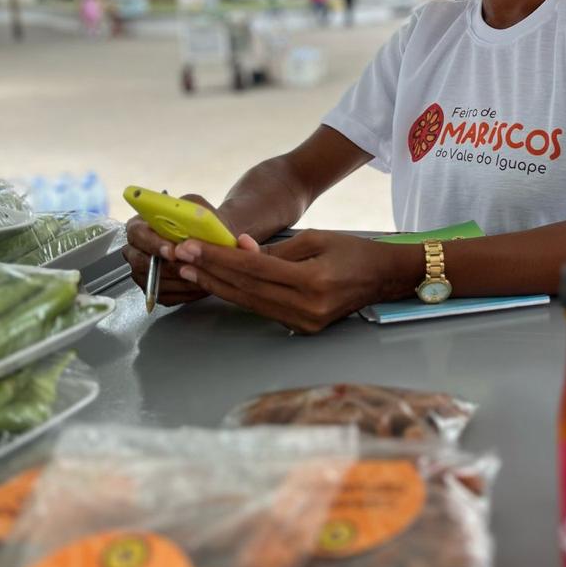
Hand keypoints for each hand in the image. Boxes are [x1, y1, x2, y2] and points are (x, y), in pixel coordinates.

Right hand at [123, 194, 237, 308]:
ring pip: (153, 282)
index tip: (172, 251)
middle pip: (139, 262)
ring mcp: (143, 272)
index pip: (138, 234)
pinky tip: (200, 287)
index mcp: (140, 226)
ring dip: (178, 282)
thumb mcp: (198, 210)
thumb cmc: (201, 224)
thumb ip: (193, 212)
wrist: (213, 242)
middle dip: (166, 267)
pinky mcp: (154, 290)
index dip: (153, 243)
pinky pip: (164, 296)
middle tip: (188, 268)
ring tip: (201, 278)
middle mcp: (136, 250)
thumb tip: (194, 218)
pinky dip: (183, 293)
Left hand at [173, 231, 419, 333]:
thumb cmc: (353, 252)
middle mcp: (307, 307)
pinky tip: (219, 284)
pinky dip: (239, 295)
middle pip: (246, 289)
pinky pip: (263, 310)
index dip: (219, 257)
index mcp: (313, 281)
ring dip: (218, 286)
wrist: (385, 278)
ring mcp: (305, 322)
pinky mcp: (303, 328)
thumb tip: (239, 248)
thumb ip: (276, 249)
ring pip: (250, 303)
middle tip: (180, 257)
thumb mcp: (316, 238)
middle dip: (211, 271)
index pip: (254, 268)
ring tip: (191, 270)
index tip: (191, 246)